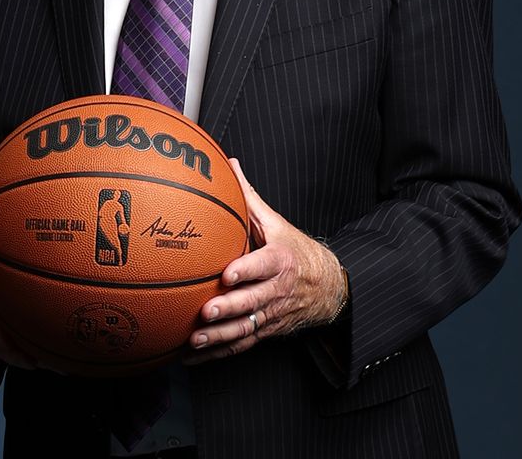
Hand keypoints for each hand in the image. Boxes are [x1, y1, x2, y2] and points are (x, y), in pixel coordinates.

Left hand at [186, 159, 347, 363]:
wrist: (330, 287)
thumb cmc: (293, 250)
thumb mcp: (277, 223)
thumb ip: (249, 198)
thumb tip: (228, 163)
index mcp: (279, 261)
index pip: (262, 266)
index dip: (246, 271)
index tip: (226, 274)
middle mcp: (277, 290)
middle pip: (253, 302)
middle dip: (229, 309)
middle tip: (205, 313)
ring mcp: (272, 314)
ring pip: (246, 328)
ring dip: (220, 338)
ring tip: (194, 340)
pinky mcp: (266, 330)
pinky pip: (242, 344)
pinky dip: (218, 353)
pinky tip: (191, 357)